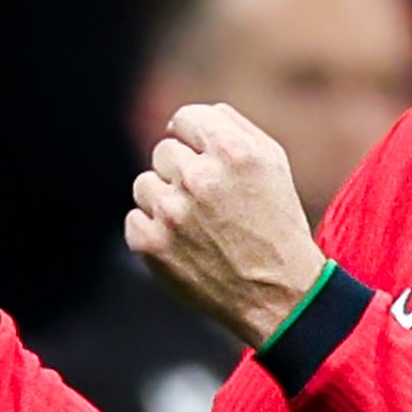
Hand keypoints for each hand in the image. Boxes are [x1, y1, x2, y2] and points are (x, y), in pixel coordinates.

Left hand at [125, 104, 326, 349]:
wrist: (278, 294)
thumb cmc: (277, 224)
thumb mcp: (272, 164)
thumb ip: (232, 126)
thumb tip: (186, 118)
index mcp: (232, 151)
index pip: (185, 117)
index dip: (193, 137)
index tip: (200, 156)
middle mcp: (199, 177)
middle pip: (163, 151)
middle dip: (181, 172)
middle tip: (207, 202)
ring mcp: (171, 212)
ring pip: (144, 184)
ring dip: (164, 200)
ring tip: (196, 224)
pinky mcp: (151, 244)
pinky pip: (134, 218)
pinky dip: (153, 230)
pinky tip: (183, 244)